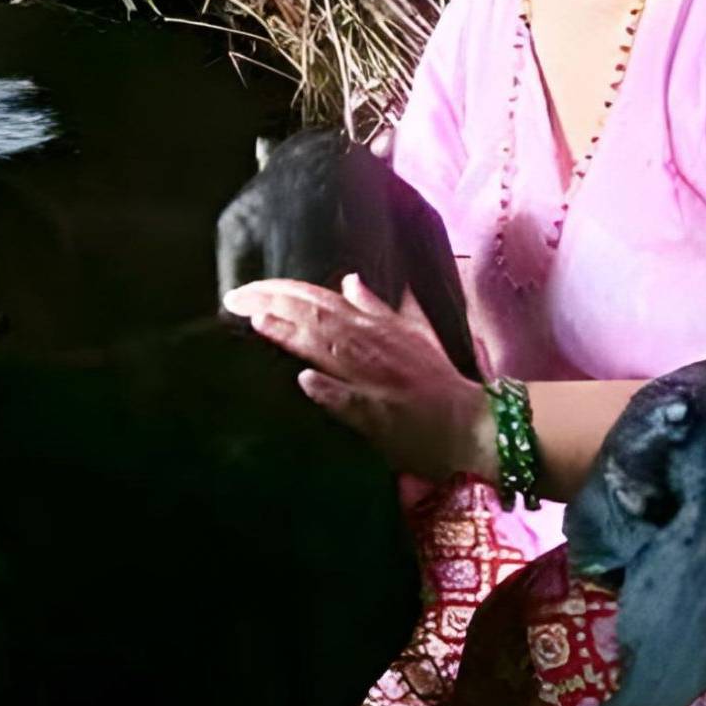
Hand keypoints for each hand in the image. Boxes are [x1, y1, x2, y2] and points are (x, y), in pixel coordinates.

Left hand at [223, 273, 495, 480]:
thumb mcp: (412, 334)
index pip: (322, 299)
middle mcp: (372, 347)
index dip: (282, 291)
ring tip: (258, 322)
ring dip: (293, 334)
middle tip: (233, 299)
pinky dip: (330, 390)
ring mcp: (376, 381)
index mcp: (377, 328)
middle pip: (317, 317)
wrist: (472, 425)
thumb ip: (378, 307)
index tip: (246, 289)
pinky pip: (354, 402)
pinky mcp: (381, 416)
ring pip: (330, 350)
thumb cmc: (438, 383)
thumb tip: (350, 281)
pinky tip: (305, 381)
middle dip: (273, 304)